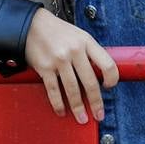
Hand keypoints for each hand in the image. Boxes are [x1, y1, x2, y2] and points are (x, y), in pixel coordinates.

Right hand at [23, 7, 118, 122]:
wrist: (32, 25)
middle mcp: (74, 51)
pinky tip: (62, 111)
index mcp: (87, 41)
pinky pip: (53, 90)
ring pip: (72, 90)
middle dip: (96, 102)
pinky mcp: (45, 68)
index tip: (109, 87)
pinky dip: (58, 104)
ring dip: (78, 108)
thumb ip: (89, 52)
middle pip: (90, 82)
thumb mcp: (79, 35)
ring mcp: (59, 60)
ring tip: (83, 118)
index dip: (112, 79)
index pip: (107, 64)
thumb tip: (100, 75)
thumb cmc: (59, 32)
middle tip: (99, 115)